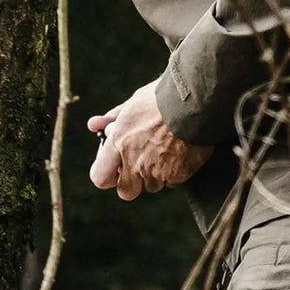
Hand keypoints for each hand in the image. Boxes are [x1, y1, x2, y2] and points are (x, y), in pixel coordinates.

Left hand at [87, 80, 212, 200]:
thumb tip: (93, 125)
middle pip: (126, 192)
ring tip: (167, 149)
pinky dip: (176, 170)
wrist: (196, 100)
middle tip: (142, 161)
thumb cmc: (163, 97)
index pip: (100, 177)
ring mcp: (157, 171)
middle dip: (132, 181)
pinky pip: (173, 181)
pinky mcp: (179, 175)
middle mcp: (135, 162)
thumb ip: (113, 117)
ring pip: (152, 185)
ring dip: (156, 174)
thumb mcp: (134, 102)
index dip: (108, 173)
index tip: (117, 161)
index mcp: (120, 143)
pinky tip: (182, 150)